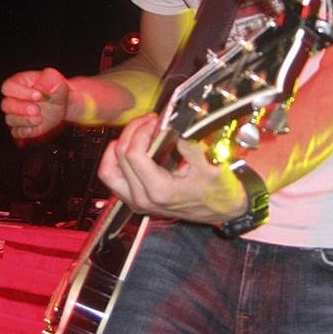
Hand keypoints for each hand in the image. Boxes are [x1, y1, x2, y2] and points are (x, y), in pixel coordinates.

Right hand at [1, 67, 69, 141]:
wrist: (61, 103)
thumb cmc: (55, 89)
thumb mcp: (55, 80)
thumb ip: (49, 79)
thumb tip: (40, 88)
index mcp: (18, 83)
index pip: (8, 87)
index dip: (21, 92)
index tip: (38, 95)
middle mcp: (14, 98)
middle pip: (6, 105)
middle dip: (21, 108)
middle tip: (37, 109)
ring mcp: (16, 114)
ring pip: (10, 120)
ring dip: (24, 120)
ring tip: (40, 118)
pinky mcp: (21, 127)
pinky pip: (16, 132)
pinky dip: (25, 131)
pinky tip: (35, 128)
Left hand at [98, 114, 247, 222]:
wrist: (224, 212)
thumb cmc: (219, 192)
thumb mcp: (212, 166)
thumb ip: (191, 146)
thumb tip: (174, 126)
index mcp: (159, 190)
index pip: (133, 154)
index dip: (141, 131)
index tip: (156, 121)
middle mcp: (143, 198)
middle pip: (119, 157)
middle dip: (132, 131)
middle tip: (149, 121)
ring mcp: (138, 201)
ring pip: (108, 170)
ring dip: (119, 146)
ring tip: (137, 133)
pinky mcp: (137, 200)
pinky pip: (114, 178)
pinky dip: (118, 160)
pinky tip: (134, 147)